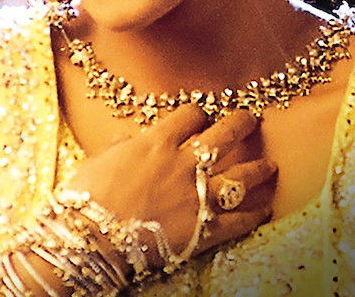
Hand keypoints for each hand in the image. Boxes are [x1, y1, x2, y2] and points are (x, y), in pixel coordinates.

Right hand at [63, 105, 275, 264]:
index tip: (202, 116)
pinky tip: (266, 209)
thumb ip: (120, 146)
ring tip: (270, 166)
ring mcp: (198, 195)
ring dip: (260, 168)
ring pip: (243, 174)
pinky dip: (256, 214)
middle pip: (227, 134)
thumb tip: (128, 137)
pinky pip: (240, 219)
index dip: (199, 113)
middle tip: (251, 121)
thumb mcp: (97, 162)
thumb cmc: (84, 201)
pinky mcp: (204, 228)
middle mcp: (184, 164)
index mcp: (157, 143)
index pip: (191, 114)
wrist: (87, 241)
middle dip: (243, 123)